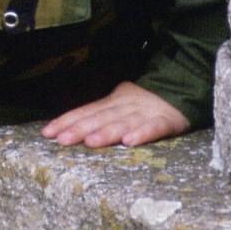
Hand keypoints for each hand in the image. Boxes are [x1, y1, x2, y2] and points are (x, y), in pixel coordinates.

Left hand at [41, 81, 189, 148]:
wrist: (183, 87)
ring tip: (91, 142)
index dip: (67, 121)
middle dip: (80, 129)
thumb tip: (66, 129)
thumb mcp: (119, 105)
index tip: (48, 133)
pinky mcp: (167, 121)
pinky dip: (142, 133)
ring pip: (124, 123)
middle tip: (62, 140)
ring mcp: (146, 113)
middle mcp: (125, 106)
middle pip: (100, 117)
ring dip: (107, 132)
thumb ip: (98, 117)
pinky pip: (154, 128)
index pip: (85, 111)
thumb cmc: (144, 104)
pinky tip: (130, 142)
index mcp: (112, 102)